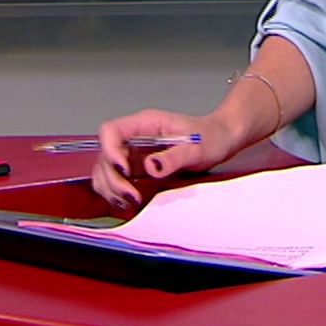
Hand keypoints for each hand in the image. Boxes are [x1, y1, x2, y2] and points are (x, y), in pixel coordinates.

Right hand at [91, 108, 233, 212]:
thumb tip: (151, 167)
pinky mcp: (136, 168)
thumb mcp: (197, 148)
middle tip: (132, 196)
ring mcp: (133, 153)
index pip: (110, 131)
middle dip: (113, 179)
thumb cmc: (210, 137)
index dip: (110, 151)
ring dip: (111, 188)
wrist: (220, 140)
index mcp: (145, 124)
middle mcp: (134, 138)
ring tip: (131, 201)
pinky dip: (116, 193)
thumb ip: (174, 157)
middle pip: (104, 156)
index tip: (125, 170)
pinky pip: (115, 180)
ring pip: (105, 170)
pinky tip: (130, 201)